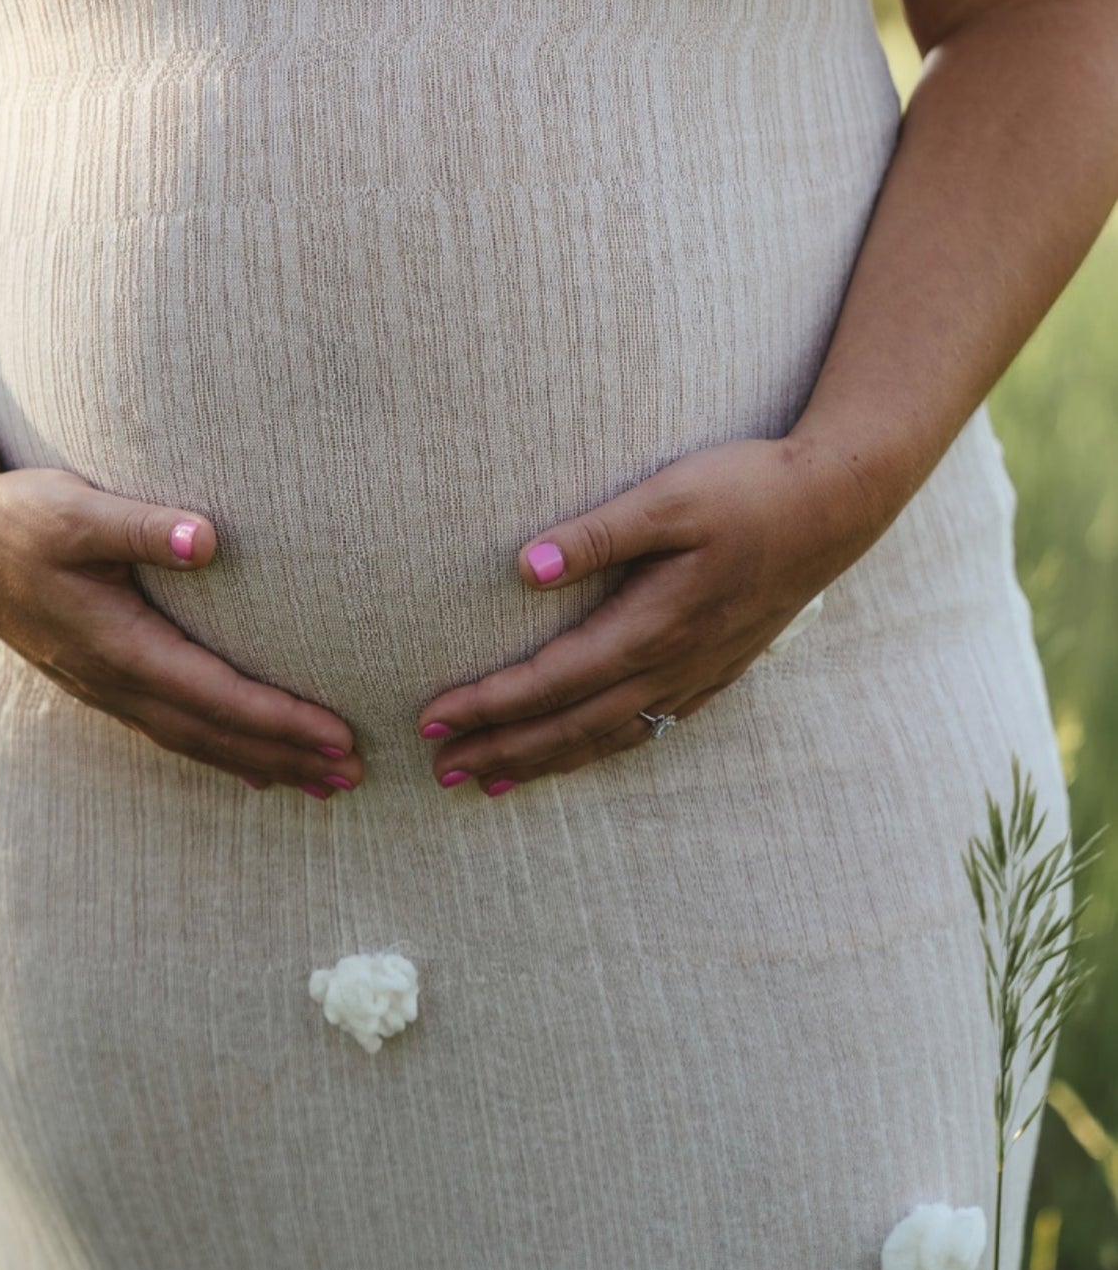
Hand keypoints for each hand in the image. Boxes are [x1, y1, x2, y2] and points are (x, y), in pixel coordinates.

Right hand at [0, 465, 361, 798]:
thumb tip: (206, 539)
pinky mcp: (99, 677)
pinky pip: (170, 728)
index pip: (217, 695)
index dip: (279, 721)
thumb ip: (141, 525)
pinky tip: (250, 764)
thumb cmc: (18, 516)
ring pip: (193, 739)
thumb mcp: (74, 509)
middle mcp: (113, 678)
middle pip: (213, 733)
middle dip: (285, 758)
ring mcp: (103, 685)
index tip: (338, 737)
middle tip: (354, 776)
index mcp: (118, 644)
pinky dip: (217, 749)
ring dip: (259, 762)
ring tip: (321, 783)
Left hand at [415, 436, 876, 794]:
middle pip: (572, 724)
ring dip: (547, 760)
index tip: (433, 718)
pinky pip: (650, 727)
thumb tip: (523, 568)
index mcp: (652, 626)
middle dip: (503, 748)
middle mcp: (672, 664)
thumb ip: (595, 536)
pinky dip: (603, 747)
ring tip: (494, 779)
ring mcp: (699, 673)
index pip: (551, 680)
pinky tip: (585, 750)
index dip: (489, 704)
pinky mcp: (719, 668)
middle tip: (442, 769)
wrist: (837, 505)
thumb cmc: (747, 490)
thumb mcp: (667, 498)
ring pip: (611, 736)